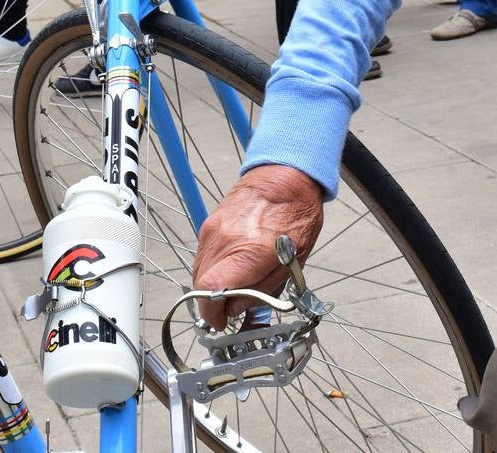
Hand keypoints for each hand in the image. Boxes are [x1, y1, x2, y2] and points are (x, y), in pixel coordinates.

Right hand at [192, 165, 324, 329]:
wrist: (286, 175)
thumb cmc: (298, 213)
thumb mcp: (294, 259)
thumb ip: (264, 288)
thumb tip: (238, 308)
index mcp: (251, 250)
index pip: (211, 291)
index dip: (211, 313)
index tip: (220, 322)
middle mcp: (225, 240)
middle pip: (201, 286)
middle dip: (212, 304)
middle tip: (229, 310)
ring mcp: (213, 230)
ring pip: (199, 272)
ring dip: (210, 286)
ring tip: (233, 288)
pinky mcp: (208, 224)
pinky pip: (202, 256)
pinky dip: (212, 269)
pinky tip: (231, 268)